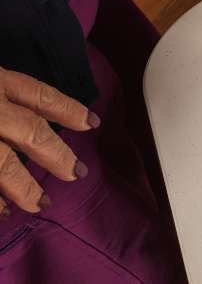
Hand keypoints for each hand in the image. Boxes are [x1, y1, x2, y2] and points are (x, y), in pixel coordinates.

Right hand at [0, 67, 97, 216]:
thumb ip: (4, 90)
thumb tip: (29, 114)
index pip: (40, 95)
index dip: (68, 109)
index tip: (92, 122)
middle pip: (31, 132)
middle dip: (57, 155)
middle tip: (78, 173)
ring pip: (3, 164)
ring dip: (24, 188)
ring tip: (41, 204)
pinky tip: (3, 211)